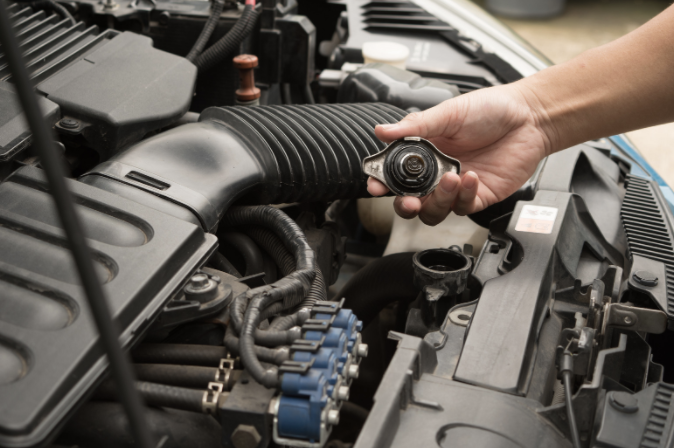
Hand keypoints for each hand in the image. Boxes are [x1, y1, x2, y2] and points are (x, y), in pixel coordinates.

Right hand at [367, 83, 553, 225]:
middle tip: (408, 201)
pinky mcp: (478, 196)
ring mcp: (457, 186)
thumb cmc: (491, 109)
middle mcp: (437, 172)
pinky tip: (471, 176)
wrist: (530, 117)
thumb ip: (415, 125)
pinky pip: (463, 207)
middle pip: (411, 201)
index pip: (395, 174)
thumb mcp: (448, 113)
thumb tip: (382, 130)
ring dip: (437, 200)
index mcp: (424, 151)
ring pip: (435, 211)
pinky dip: (464, 195)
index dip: (383, 182)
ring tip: (449, 178)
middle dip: (405, 205)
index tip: (376, 185)